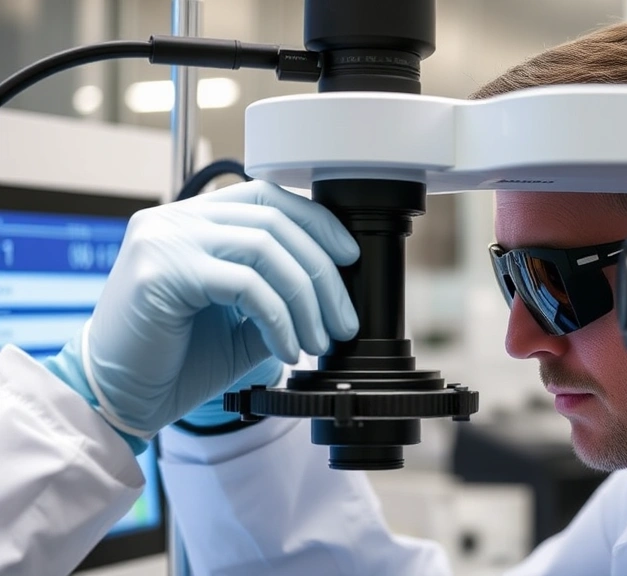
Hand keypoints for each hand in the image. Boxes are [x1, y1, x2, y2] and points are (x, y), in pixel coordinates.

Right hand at [43, 180, 357, 451]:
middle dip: (323, 274)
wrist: (117, 400)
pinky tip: (288, 348)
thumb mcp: (243, 321)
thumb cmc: (174, 362)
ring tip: (319, 340)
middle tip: (344, 321)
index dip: (317, 222)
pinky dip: (279, 319)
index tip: (349, 258)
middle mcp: (175, 219)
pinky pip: (246, 285)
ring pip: (266, 249)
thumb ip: (279, 293)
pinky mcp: (161, 272)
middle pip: (275, 222)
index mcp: (193, 220)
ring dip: (306, 300)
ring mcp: (165, 239)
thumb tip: (334, 290)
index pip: (267, 197)